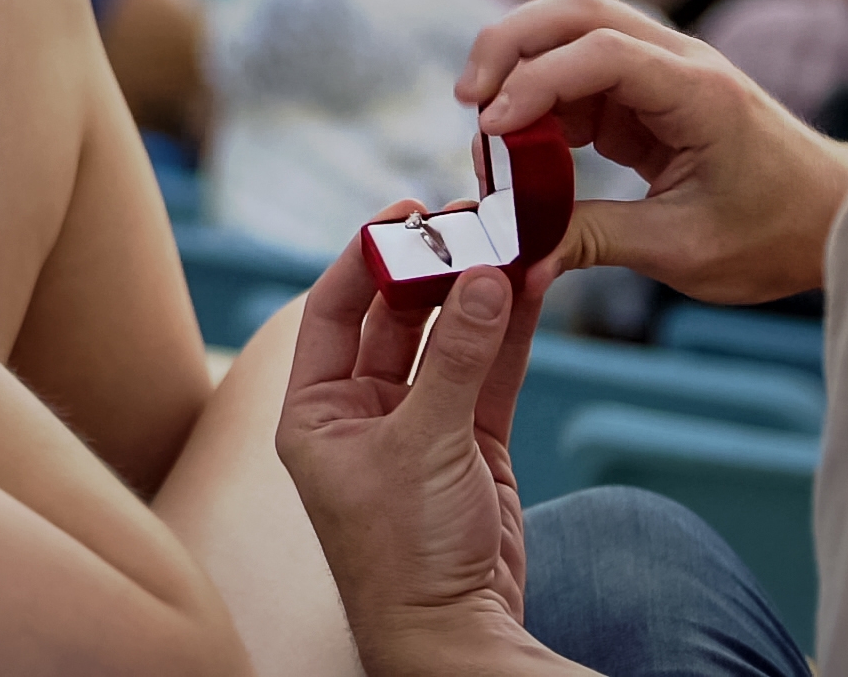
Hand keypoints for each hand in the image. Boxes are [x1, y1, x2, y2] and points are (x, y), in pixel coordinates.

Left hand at [272, 222, 554, 669]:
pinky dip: (512, 331)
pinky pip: (489, 372)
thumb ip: (458, 358)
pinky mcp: (471, 445)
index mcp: (315, 414)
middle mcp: (361, 415)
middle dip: (433, 269)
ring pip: (449, 340)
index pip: (330, 311)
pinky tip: (532, 283)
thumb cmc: (406, 554)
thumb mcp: (423, 444)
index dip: (365, 256)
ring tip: (512, 240)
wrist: (456, 635)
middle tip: (471, 220)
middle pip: (394, 318)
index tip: (404, 212)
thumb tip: (485, 277)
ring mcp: (419, 428)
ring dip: (479, 294)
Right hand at [454, 0, 847, 304]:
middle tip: (468, 100)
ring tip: (485, 122)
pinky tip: (523, 144)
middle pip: (577, 11)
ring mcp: (664, 70)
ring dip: (521, 62)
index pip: (599, 53)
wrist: (834, 219)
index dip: (536, 83)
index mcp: (699, 91)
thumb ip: (596, 241)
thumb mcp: (684, 250)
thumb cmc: (776, 233)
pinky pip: (581, 72)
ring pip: (573, 29)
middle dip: (511, 44)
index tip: (491, 130)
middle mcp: (680, 62)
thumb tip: (521, 255)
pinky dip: (541, 96)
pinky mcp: (650, 92)